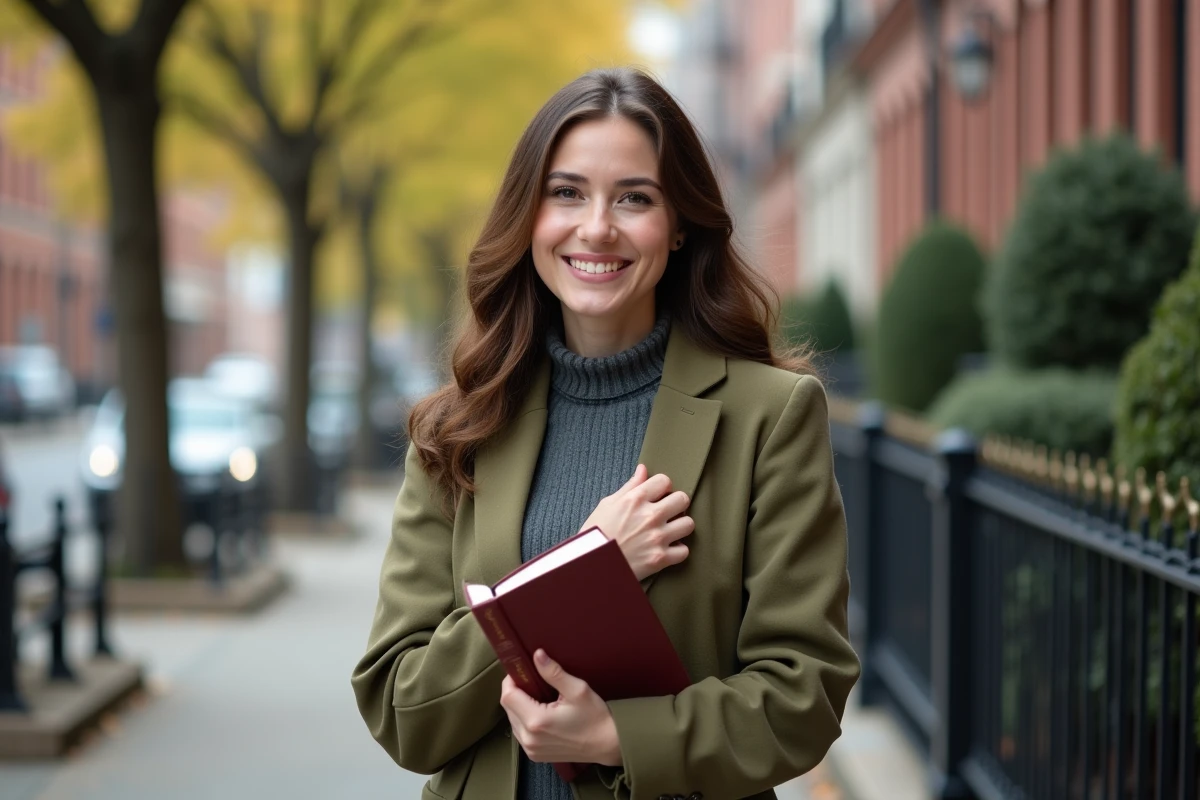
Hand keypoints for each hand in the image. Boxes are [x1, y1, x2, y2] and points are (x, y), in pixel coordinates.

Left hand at [500, 650, 622, 766]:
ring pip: (512, 720)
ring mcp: (531, 749)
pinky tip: (540, 713)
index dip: (511, 680)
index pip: (508, 696)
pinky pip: (519, 732)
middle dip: (515, 692)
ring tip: (537, 697)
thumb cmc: (595, 717)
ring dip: (518, 706)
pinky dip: (524, 720)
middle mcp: (529, 738)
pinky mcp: (535, 755)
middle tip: (531, 681)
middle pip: (507, 708)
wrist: (607, 744)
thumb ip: (553, 673)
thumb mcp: (577, 690)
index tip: (522, 671)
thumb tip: (537, 655)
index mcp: (537, 721)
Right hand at [579, 464, 692, 580]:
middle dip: (677, 503)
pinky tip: (668, 548)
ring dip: (680, 526)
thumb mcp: (608, 504)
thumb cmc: (596, 534)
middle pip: (682, 499)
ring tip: (671, 530)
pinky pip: (684, 551)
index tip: (659, 494)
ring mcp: (657, 538)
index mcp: (635, 499)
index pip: (664, 481)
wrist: (589, 565)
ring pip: (688, 524)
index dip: (662, 487)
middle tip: (669, 511)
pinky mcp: (660, 559)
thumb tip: (643, 469)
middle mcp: (650, 516)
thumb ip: (630, 486)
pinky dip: (677, 551)